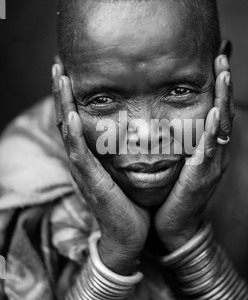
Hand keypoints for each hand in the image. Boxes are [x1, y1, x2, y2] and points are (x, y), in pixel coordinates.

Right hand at [52, 64, 150, 275]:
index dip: (72, 95)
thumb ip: (125, 150)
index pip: (78, 118)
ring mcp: (84, 171)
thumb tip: (137, 129)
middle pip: (67, 119)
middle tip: (58, 65)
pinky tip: (72, 115)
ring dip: (63, 104)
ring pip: (68, 131)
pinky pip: (79, 155)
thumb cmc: (131, 202)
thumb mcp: (126, 170)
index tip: (72, 70)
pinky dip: (75, 134)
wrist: (131, 235)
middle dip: (62, 92)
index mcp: (92, 155)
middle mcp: (83, 160)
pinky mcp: (91, 183)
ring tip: (59, 78)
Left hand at [155, 55, 233, 251]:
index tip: (216, 60)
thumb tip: (166, 118)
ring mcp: (212, 165)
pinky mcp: (202, 178)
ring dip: (224, 99)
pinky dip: (213, 130)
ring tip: (224, 73)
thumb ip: (177, 140)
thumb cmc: (173, 193)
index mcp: (208, 148)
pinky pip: (210, 151)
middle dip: (225, 85)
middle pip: (225, 113)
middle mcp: (215, 153)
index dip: (219, 86)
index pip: (217, 110)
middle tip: (223, 57)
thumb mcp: (177, 162)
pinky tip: (215, 112)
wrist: (174, 228)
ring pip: (222, 127)